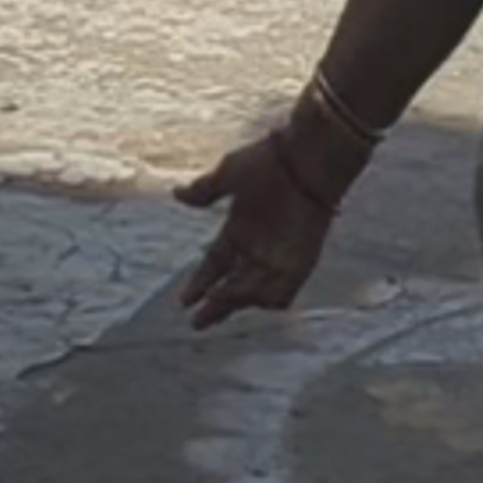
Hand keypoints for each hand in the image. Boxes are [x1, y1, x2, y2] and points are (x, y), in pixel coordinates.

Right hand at [171, 118, 336, 325]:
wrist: (306, 160)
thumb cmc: (268, 162)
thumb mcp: (229, 174)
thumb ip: (205, 190)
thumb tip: (176, 194)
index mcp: (238, 228)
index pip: (216, 263)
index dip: (200, 282)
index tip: (184, 301)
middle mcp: (256, 248)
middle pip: (232, 285)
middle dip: (216, 304)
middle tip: (198, 322)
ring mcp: (277, 257)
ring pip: (253, 292)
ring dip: (236, 302)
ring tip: (218, 305)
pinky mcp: (299, 263)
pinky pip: (283, 293)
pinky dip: (268, 300)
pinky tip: (253, 301)